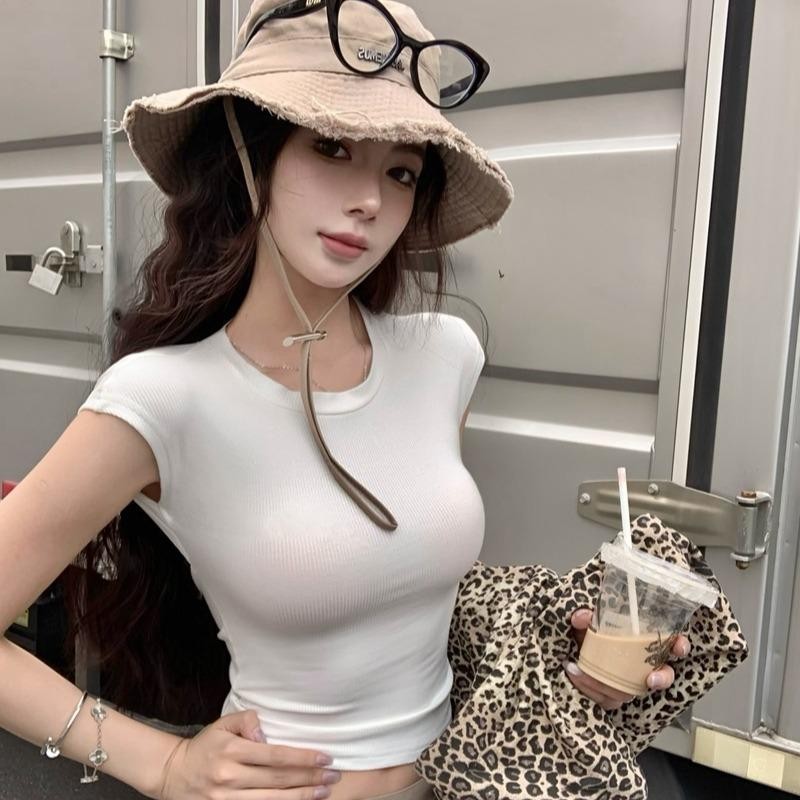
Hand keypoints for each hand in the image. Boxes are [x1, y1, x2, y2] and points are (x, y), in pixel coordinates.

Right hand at [157, 709, 341, 798]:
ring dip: (301, 797)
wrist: (173, 774)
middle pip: (278, 780)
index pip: (276, 756)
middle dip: (310, 779)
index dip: (304, 758)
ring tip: (324, 792)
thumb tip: (265, 732)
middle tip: (334, 776)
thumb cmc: (206, 745)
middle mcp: (230, 777)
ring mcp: (226, 799)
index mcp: (232, 751)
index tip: (326, 757)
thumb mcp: (223, 724)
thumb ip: (247, 721)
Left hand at [564, 607, 690, 710]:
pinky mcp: (612, 697)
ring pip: (634, 691)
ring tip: (595, 675)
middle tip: (652, 678)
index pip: (671, 644)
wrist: (568, 657)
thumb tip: (583, 616)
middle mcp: (641, 664)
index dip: (680, 646)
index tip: (679, 646)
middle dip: (663, 677)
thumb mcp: (584, 623)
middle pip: (665, 675)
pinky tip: (576, 675)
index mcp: (642, 642)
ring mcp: (629, 683)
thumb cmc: (585, 637)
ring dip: (615, 685)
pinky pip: (609, 699)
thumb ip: (584, 617)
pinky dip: (591, 688)